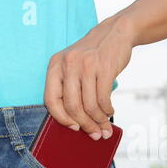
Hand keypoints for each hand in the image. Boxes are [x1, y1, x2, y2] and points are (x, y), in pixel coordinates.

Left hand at [44, 17, 133, 139]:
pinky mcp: (104, 68)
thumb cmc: (94, 55)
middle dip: (85, 125)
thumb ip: (70, 87)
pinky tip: (110, 111)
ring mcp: (86, 65)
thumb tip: (77, 121)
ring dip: (99, 120)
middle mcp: (68, 65)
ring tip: (105, 126)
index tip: (74, 128)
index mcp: (55, 65)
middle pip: (72, 106)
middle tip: (95, 134)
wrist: (115, 32)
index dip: (62, 118)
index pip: (51, 100)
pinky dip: (107, 110)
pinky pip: (103, 98)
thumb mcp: (74, 65)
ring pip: (89, 105)